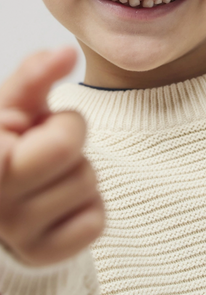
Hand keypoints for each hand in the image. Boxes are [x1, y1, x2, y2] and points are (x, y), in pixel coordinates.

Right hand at [0, 48, 104, 266]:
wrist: (6, 196)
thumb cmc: (12, 142)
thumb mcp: (16, 105)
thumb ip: (37, 75)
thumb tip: (65, 51)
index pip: (53, 138)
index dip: (58, 124)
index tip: (33, 128)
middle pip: (74, 157)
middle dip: (71, 138)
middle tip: (49, 144)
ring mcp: (19, 235)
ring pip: (88, 186)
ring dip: (80, 171)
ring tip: (53, 172)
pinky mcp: (44, 255)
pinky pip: (94, 221)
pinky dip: (88, 206)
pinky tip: (62, 202)